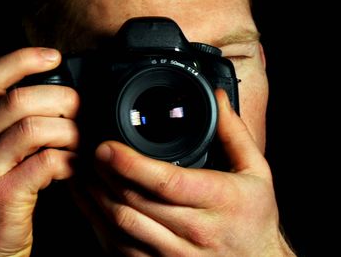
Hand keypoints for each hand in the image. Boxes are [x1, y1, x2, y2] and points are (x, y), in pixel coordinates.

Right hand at [0, 47, 80, 256]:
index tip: (53, 56)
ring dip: (68, 130)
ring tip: (82, 138)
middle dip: (59, 98)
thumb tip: (59, 99)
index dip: (21, 59)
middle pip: (16, 100)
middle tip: (81, 107)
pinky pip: (44, 164)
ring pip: (32, 128)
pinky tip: (76, 166)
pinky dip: (69, 160)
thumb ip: (14, 129)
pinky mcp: (2, 196)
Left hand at [76, 89, 294, 255]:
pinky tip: (89, 201)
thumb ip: (234, 133)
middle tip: (89, 151)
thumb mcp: (256, 172)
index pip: (165, 182)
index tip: (106, 146)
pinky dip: (98, 222)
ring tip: (84, 172)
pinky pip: (118, 246)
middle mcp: (194, 230)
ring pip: (121, 224)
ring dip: (95, 197)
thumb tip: (219, 98)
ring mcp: (173, 253)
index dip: (129, 163)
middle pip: (135, 201)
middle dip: (105, 174)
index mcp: (217, 200)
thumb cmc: (254, 220)